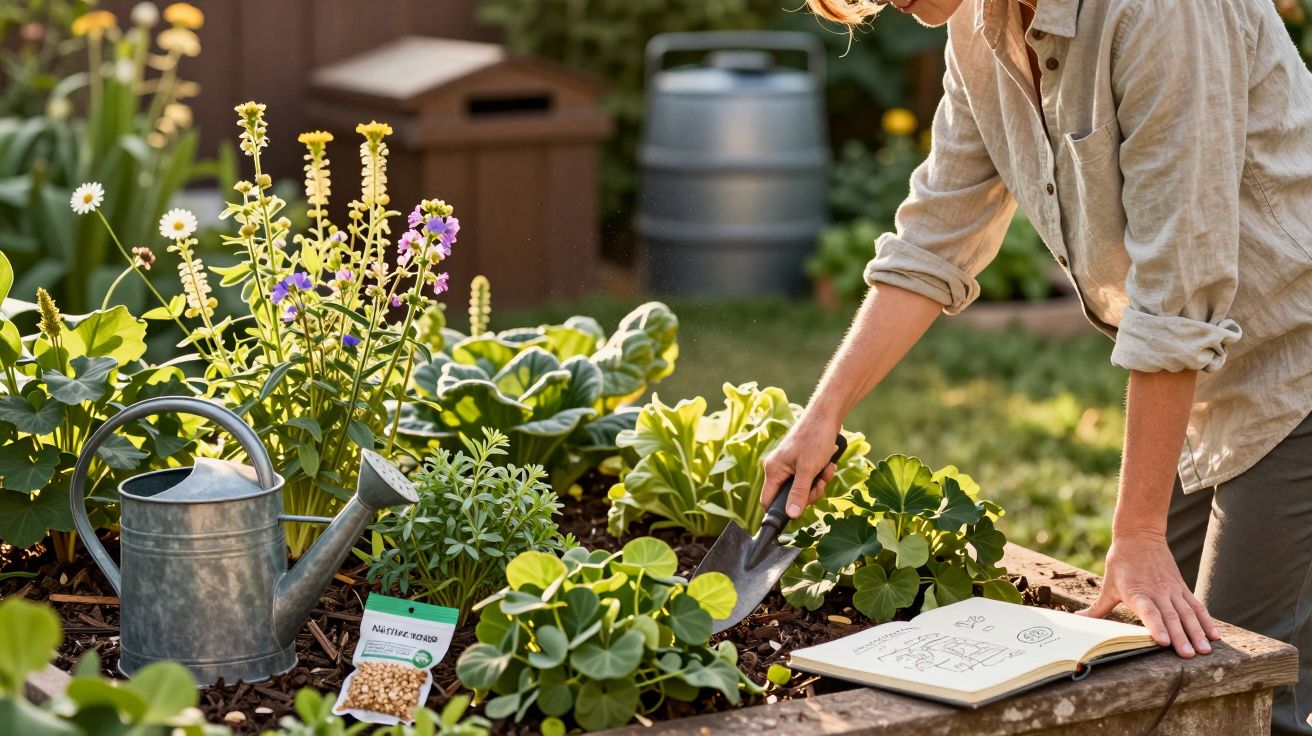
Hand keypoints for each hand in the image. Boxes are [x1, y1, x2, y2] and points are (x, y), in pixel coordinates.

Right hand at [760, 414, 841, 518]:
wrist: (826, 416)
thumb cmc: (815, 438)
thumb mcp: (808, 469)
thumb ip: (799, 493)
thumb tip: (792, 515)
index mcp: (773, 470)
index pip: (768, 501)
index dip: (782, 511)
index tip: (799, 510)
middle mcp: (778, 469)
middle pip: (789, 497)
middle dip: (808, 494)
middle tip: (820, 485)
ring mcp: (789, 466)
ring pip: (801, 489)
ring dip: (817, 484)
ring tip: (827, 470)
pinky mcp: (800, 463)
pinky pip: (808, 478)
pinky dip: (820, 475)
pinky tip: (828, 465)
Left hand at [1078, 531, 1220, 657]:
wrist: (1140, 535)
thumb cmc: (1121, 562)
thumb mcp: (1108, 585)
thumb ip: (1097, 608)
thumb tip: (1078, 619)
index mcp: (1137, 593)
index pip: (1148, 611)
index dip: (1155, 626)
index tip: (1163, 641)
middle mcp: (1157, 592)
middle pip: (1171, 617)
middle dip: (1181, 638)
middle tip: (1189, 656)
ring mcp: (1172, 590)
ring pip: (1187, 613)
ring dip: (1197, 633)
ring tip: (1204, 651)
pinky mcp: (1182, 587)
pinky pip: (1196, 606)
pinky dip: (1206, 620)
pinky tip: (1214, 635)